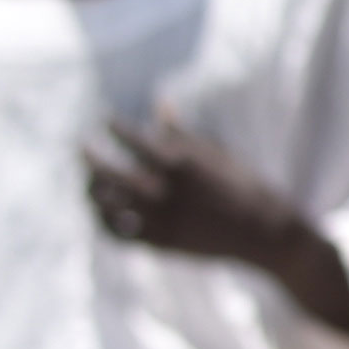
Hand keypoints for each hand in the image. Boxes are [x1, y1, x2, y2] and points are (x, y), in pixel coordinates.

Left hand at [86, 118, 348, 336]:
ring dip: (93, 190)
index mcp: (180, 164)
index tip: (107, 121)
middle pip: (108, 173)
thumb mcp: (217, 154)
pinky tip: (104, 212)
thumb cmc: (244, 187)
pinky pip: (118, 234)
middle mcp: (164, 192)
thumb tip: (160, 104)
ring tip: (92, 182)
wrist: (266, 234)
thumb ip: (181, 133)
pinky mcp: (161, 244)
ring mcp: (160, 220)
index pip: (131, 139)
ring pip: (106, 205)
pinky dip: (105, 222)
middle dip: (90, 159)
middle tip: (83, 149)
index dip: (113, 127)